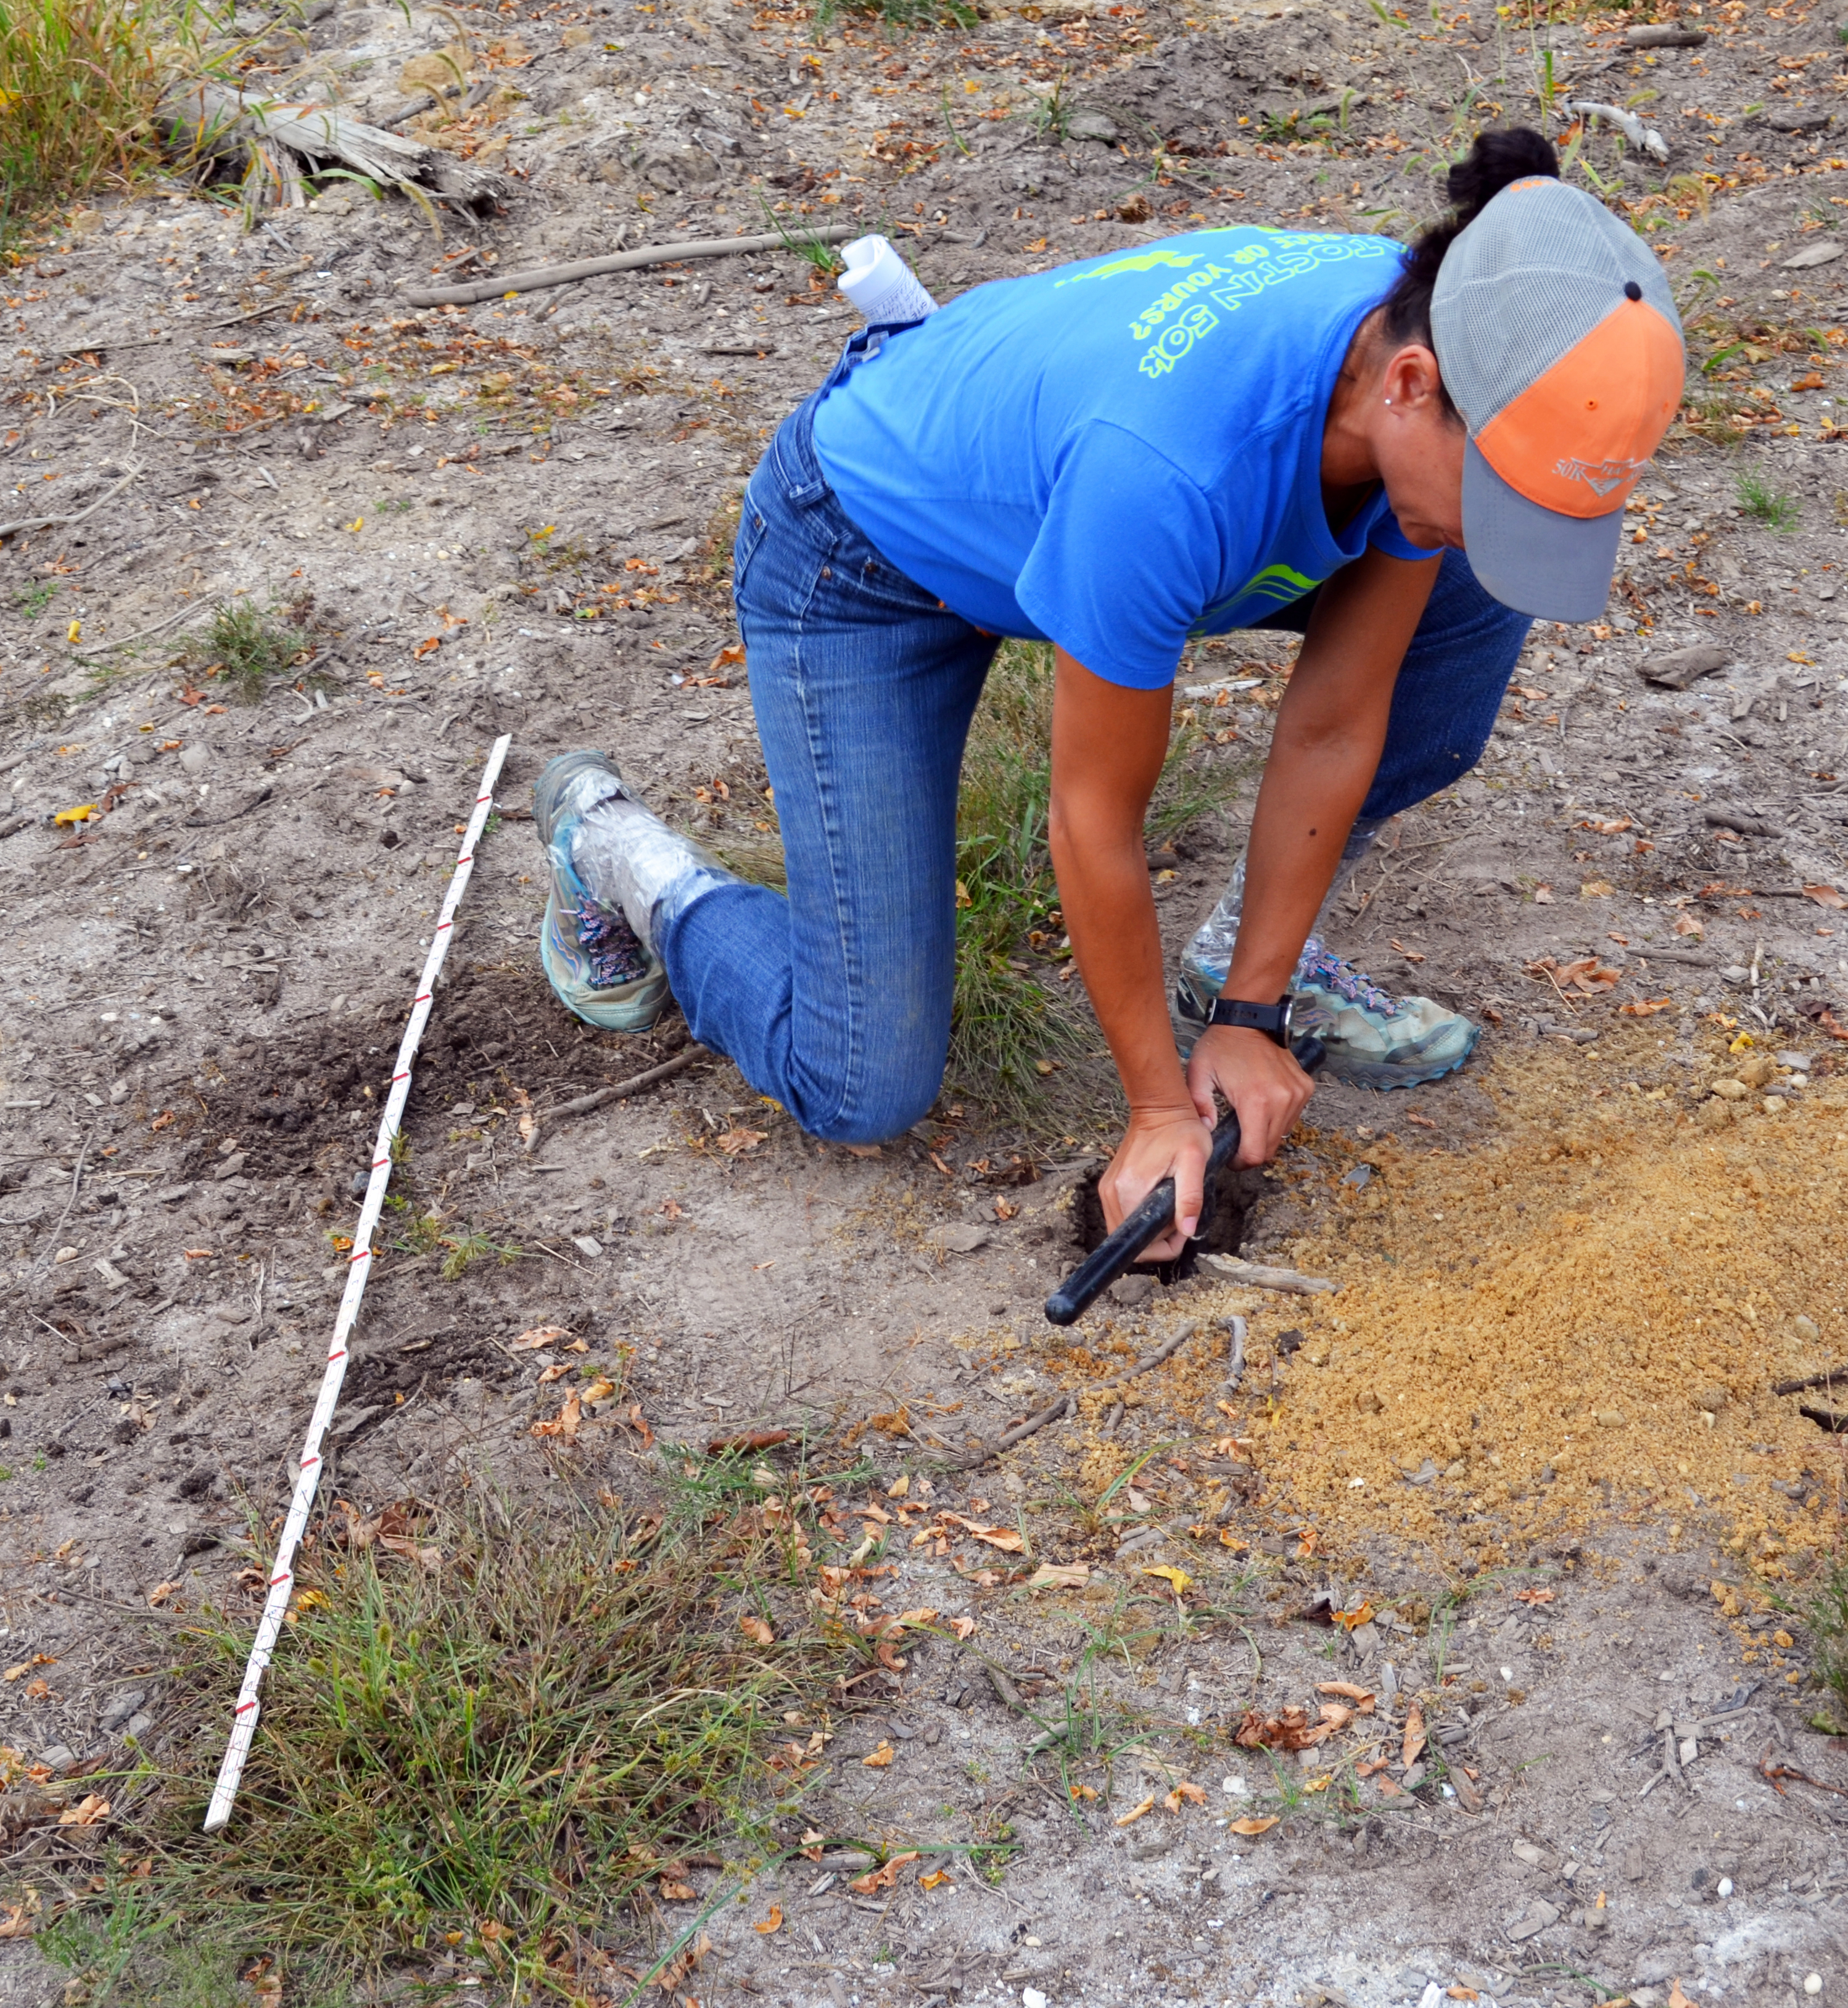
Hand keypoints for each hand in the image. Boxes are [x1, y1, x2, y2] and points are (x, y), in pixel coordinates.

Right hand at [1098, 1103, 1213, 1264]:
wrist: (1159, 1108)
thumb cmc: (1180, 1131)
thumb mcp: (1195, 1162)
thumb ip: (1190, 1198)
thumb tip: (1188, 1230)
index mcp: (1129, 1190)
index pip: (1140, 1245)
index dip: (1166, 1245)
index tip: (1182, 1224)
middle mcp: (1111, 1193)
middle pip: (1131, 1241)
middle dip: (1159, 1238)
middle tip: (1179, 1213)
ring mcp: (1107, 1189)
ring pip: (1126, 1230)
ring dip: (1150, 1227)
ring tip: (1170, 1204)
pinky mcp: (1110, 1185)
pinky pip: (1122, 1215)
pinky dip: (1141, 1215)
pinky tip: (1158, 1198)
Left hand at [1186, 1025, 1315, 1166]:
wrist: (1250, 1020)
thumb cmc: (1221, 1046)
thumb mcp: (1198, 1074)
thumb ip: (1199, 1106)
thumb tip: (1207, 1133)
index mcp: (1256, 1101)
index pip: (1256, 1153)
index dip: (1242, 1162)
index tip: (1232, 1157)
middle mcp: (1282, 1100)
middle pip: (1270, 1148)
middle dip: (1252, 1151)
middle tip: (1237, 1141)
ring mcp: (1297, 1094)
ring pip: (1283, 1135)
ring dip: (1266, 1135)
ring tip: (1248, 1119)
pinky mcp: (1305, 1088)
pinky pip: (1293, 1118)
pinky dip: (1278, 1119)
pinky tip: (1262, 1106)